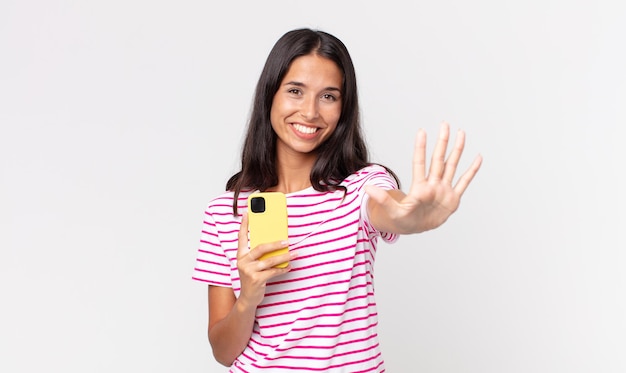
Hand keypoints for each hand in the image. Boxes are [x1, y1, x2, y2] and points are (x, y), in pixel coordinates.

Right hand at [236, 213, 292, 306]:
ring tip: (295, 254)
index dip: (243, 225)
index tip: (247, 213)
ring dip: (285, 257)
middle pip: (261, 248)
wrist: (248, 298)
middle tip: (287, 241)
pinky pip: (273, 272)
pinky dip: (283, 269)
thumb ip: (258, 254)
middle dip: (275, 243)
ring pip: (270, 260)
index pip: (241, 237)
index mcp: (241, 255)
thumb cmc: (252, 278)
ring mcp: (249, 271)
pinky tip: (289, 267)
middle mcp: (243, 261)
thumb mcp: (251, 265)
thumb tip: (276, 243)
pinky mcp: (256, 279)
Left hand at [366, 122, 481, 233]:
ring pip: (451, 166)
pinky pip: (464, 182)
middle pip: (438, 159)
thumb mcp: (391, 210)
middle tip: (444, 124)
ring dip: (457, 150)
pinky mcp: (452, 199)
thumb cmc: (401, 218)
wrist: (412, 227)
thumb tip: (367, 188)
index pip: (419, 163)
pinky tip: (478, 158)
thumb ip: (382, 199)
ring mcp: (443, 190)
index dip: (421, 148)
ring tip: (461, 133)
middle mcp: (433, 184)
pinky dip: (471, 171)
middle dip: (442, 142)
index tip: (421, 132)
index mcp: (419, 187)